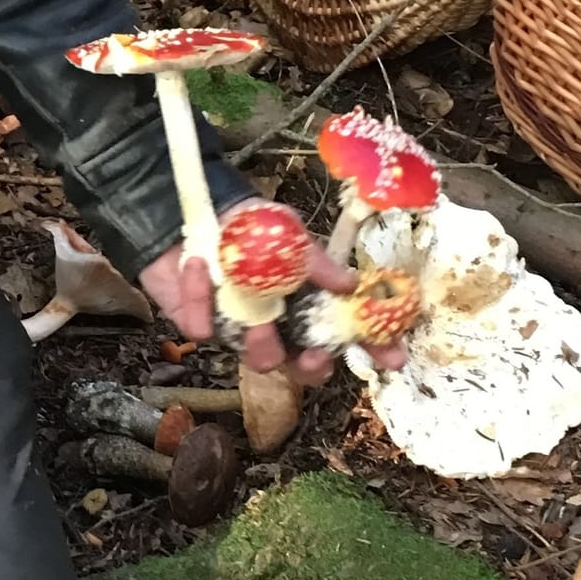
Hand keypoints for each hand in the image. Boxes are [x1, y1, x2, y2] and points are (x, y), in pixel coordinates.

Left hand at [139, 229, 408, 379]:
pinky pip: (204, 328)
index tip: (393, 359)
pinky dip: (200, 297)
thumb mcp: (287, 232)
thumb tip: (350, 284)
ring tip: (251, 315)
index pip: (349, 330)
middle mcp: (280, 323)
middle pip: (307, 365)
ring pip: (261, 359)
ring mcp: (242, 329)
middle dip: (313, 367)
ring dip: (259, 340)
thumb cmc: (249, 224)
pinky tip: (198, 266)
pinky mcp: (203, 325)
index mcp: (308, 300)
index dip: (375, 347)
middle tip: (312, 357)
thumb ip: (315, 260)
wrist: (187, 212)